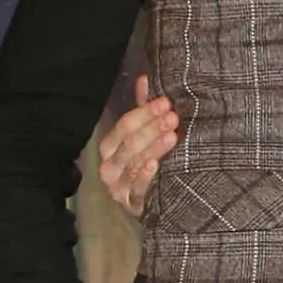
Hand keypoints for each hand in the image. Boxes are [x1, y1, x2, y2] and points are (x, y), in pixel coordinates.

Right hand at [97, 75, 178, 216]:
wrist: (149, 201)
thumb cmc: (144, 161)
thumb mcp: (143, 133)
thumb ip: (142, 109)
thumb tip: (145, 78)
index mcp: (110, 145)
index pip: (124, 125)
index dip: (144, 112)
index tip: (166, 102)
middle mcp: (109, 164)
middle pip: (129, 142)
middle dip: (151, 128)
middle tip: (173, 117)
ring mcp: (117, 185)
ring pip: (133, 162)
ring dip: (153, 147)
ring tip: (172, 135)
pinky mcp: (129, 203)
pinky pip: (136, 188)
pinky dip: (144, 176)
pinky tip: (154, 164)